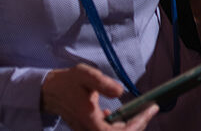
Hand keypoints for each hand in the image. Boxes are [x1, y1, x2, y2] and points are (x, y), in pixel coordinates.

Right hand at [41, 64, 157, 130]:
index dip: (136, 125)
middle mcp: (89, 129)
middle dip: (138, 125)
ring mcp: (88, 130)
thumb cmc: (68, 82)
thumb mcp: (85, 75)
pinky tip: (123, 115)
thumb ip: (102, 83)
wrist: (50, 91)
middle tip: (151, 110)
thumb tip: (120, 91)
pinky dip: (121, 125)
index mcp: (89, 119)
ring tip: (143, 112)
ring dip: (130, 126)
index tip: (150, 110)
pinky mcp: (89, 128)